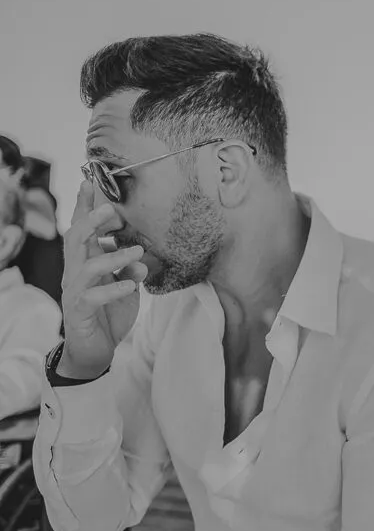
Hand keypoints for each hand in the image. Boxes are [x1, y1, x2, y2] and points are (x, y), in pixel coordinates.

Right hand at [59, 181, 147, 379]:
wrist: (95, 349)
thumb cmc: (109, 312)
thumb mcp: (127, 285)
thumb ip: (132, 268)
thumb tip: (141, 258)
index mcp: (86, 261)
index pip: (82, 228)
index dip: (84, 205)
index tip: (91, 180)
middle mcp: (77, 272)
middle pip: (75, 238)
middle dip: (92, 220)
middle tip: (112, 208)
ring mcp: (76, 291)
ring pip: (86, 266)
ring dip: (113, 256)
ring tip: (137, 251)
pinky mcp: (80, 311)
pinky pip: (93, 296)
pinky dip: (113, 288)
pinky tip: (131, 284)